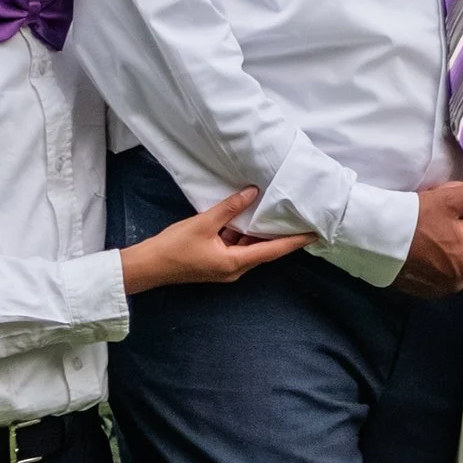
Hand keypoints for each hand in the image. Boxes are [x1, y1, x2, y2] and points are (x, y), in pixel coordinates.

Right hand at [120, 188, 310, 292]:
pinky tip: (249, 219)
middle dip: (282, 236)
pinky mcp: (217, 263)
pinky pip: (238, 248)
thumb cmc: (174, 247)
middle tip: (301, 220)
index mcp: (235, 263)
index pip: (272, 251)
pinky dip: (245, 235)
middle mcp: (235, 270)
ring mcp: (225, 268)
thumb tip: (252, 192)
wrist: (149, 266)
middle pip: (264, 251)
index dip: (294, 241)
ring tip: (280, 216)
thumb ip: (229, 207)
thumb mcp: (204, 223)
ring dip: (261, 234)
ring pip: (250, 249)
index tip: (314, 234)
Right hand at [394, 179, 462, 298]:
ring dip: (445, 255)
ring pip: (451, 267)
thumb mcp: (450, 199)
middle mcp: (457, 282)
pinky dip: (430, 265)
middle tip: (441, 225)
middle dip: (460, 242)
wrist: (375, 235)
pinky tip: (419, 250)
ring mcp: (437, 289)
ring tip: (429, 236)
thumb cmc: (415, 217)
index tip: (459, 220)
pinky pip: (433, 276)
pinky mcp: (419, 291)